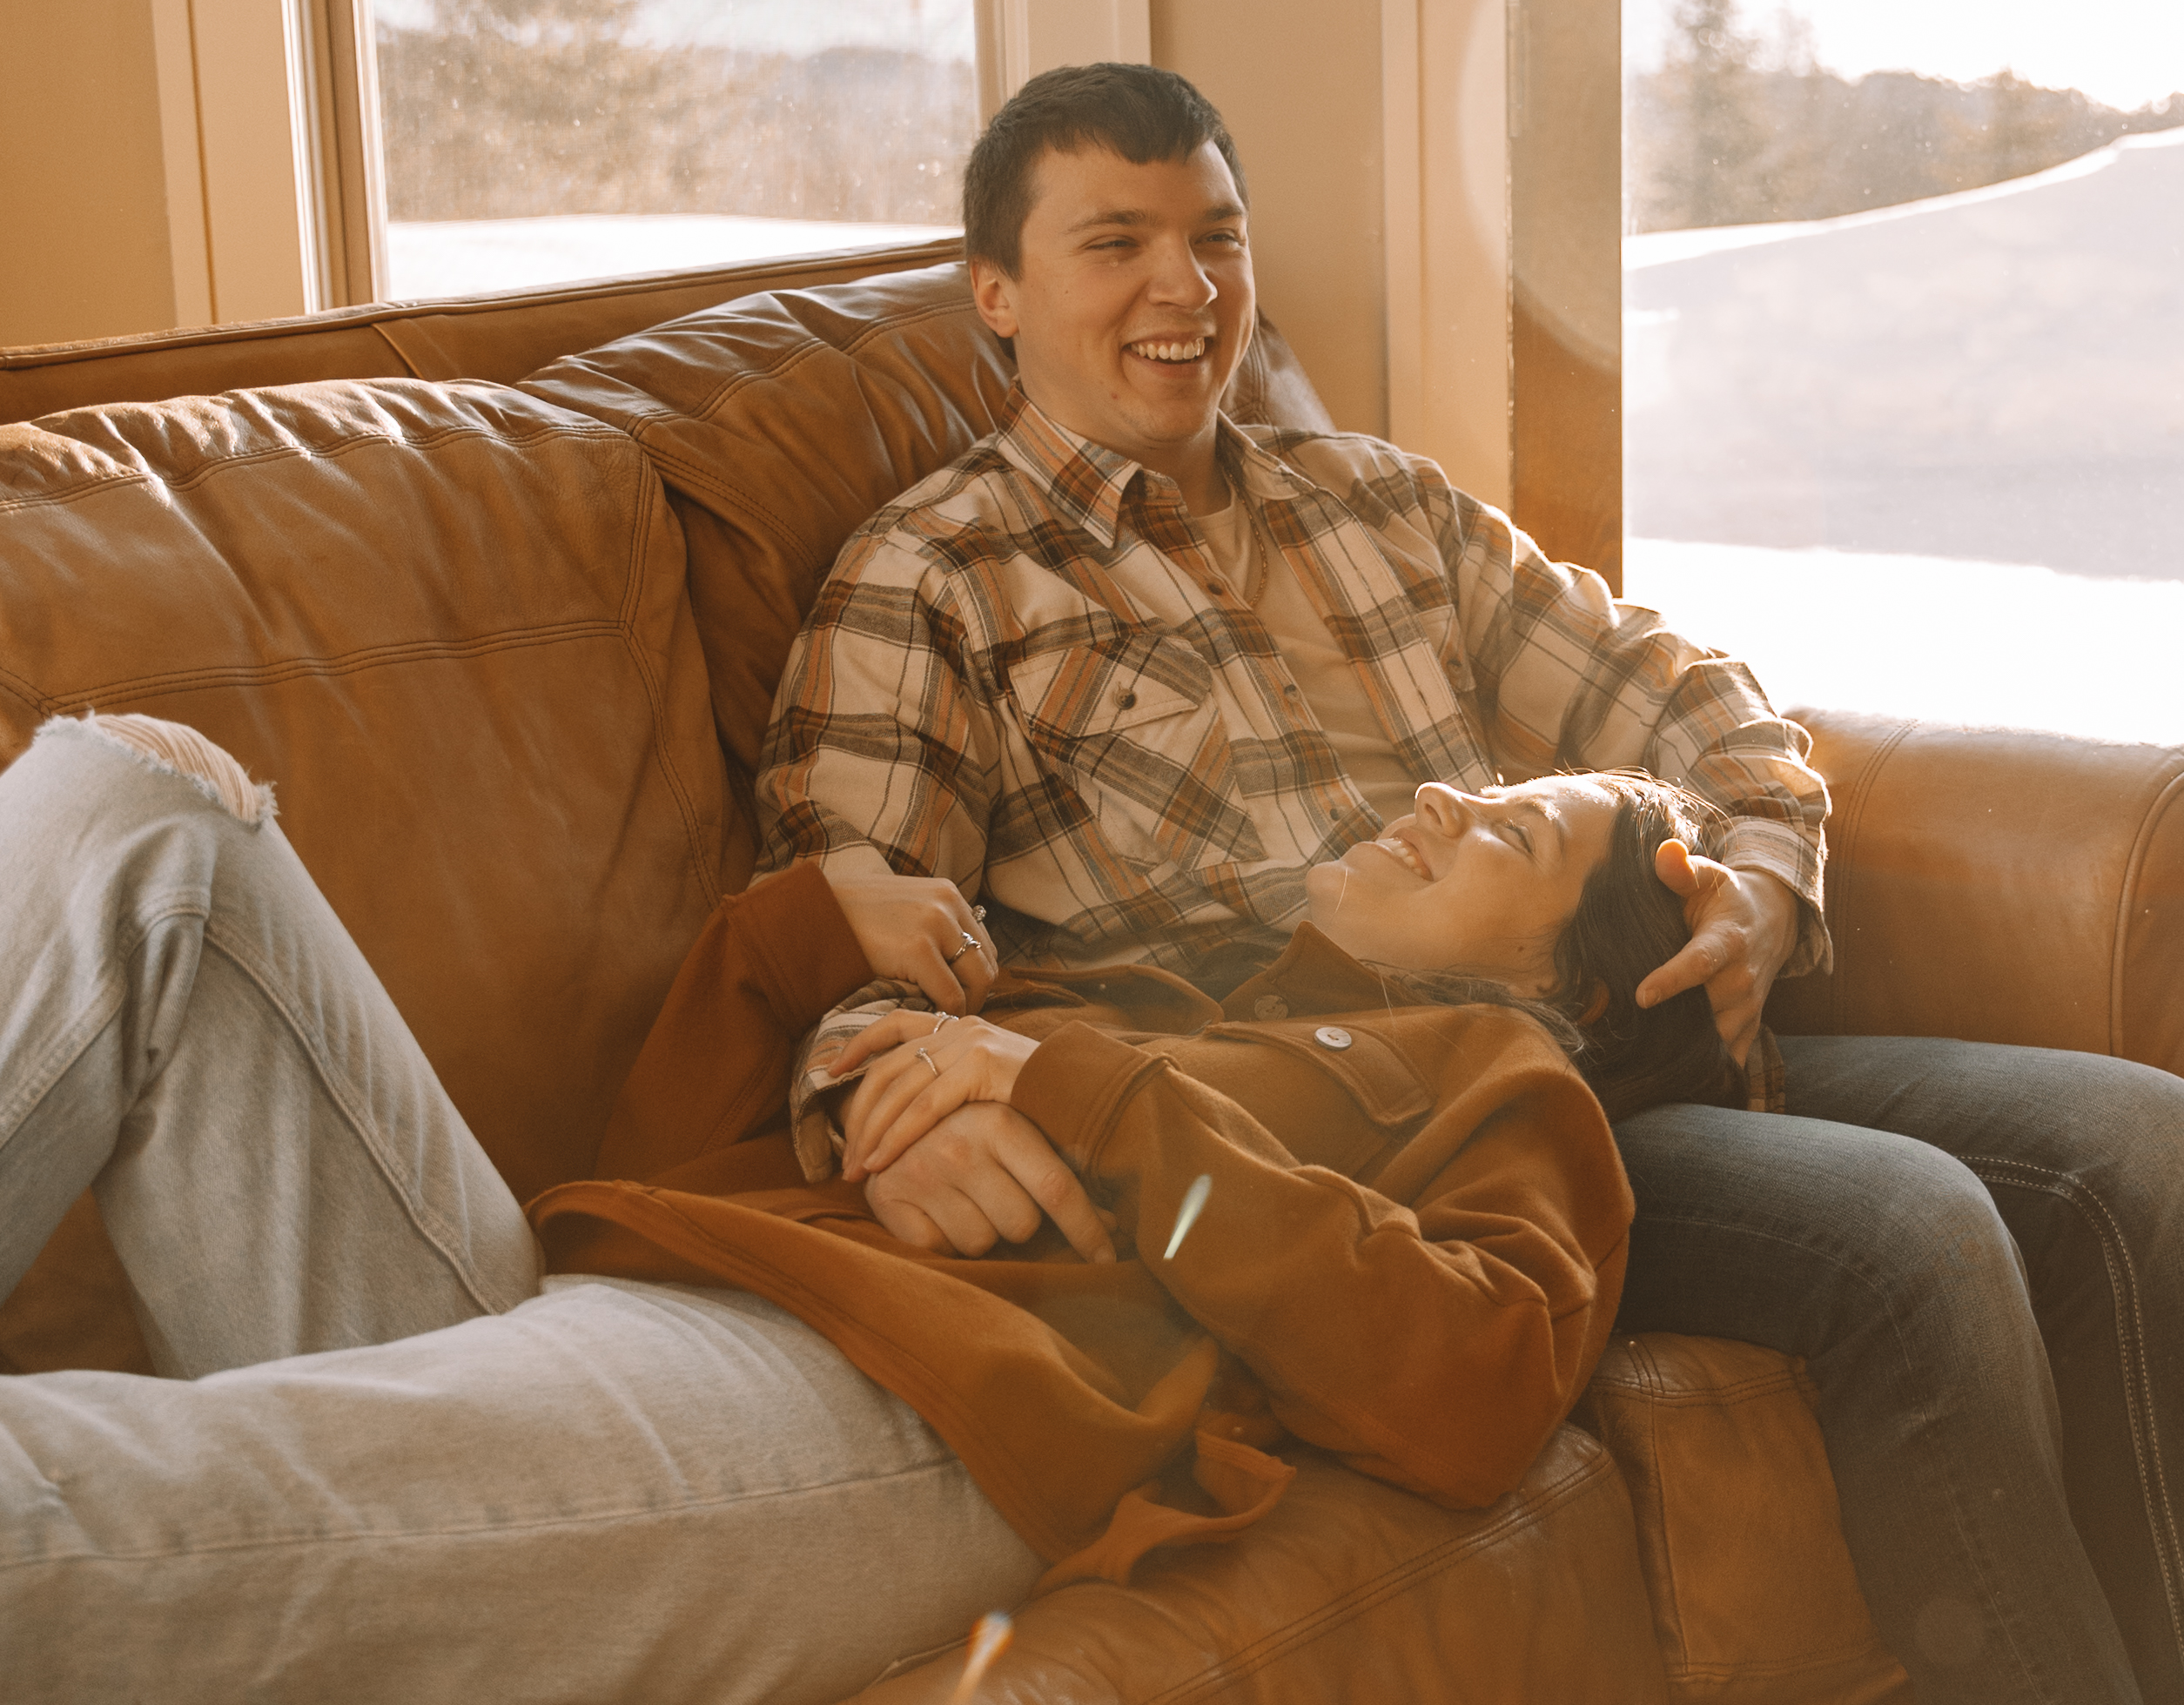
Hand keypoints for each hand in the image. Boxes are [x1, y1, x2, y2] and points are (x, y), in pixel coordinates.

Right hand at [823, 869, 995, 1014]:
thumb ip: (929, 926)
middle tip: (952, 1017)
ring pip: (976, 981)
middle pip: (986, 963)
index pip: (982, 944)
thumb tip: (950, 962)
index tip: (958, 998)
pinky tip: (926, 1020)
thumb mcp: (901, 908)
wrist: (810, 911)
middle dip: (975, 995)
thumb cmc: (849, 916)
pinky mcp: (917, 949)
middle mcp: (948, 905)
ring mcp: (935, 925)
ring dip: (963, 1007)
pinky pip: (949, 995)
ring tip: (940, 1022)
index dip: (973, 977)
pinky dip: (943, 1013)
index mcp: (947, 894)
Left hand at [836, 1011, 1039, 1180]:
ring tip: (856, 1168)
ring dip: (871, 1132)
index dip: (859, 1045)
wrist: (1091, 1094)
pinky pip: (924, 1107)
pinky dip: (897, 1137)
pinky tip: (882, 1161)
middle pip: (889, 1066)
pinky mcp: (979, 1066)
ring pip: (900, 1088)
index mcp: (960, 1026)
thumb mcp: (993, 1082)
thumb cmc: (1045, 1101)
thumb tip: (921, 1111)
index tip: (830, 1069)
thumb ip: (959, 1083)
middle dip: (859, 1112)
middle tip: (843, 1153)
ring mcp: (969, 1043)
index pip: (896, 1024)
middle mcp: (960, 1027)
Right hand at [864, 1102, 1114, 1263]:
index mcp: (1000, 1121)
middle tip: (998, 1196)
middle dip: (1019, 1223)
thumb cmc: (970, 1129)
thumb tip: (1115, 1224)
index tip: (1107, 1259)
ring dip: (980, 1232)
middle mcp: (960, 1145)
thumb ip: (1062, 1174)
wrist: (887, 1116)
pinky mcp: (889, 1201)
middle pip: (1022, 1225)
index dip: (1087, 1230)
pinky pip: (939, 1251)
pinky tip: (935, 1211)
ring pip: (981, 1244)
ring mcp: (922, 1174)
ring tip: (963, 1199)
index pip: (1057, 1189)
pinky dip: (942, 1241)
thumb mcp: (1016, 1132)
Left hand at [1634, 842, 1800, 1066]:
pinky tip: (1680, 1086)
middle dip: (1674, 1027)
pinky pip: (1734, 1056)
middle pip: (1708, 1010)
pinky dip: (1713, 1073)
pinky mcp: (1750, 1024)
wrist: (1774, 919)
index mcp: (1727, 940)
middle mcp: (1742, 979)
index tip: (1642, 996)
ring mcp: (1749, 1005)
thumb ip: (1681, 869)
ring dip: (1690, 1055)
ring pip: (1720, 1040)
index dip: (1672, 980)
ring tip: (1650, 1070)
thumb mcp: (1707, 876)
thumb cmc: (1726, 896)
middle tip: (1629, 1043)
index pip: (1699, 962)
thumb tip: (1665, 853)